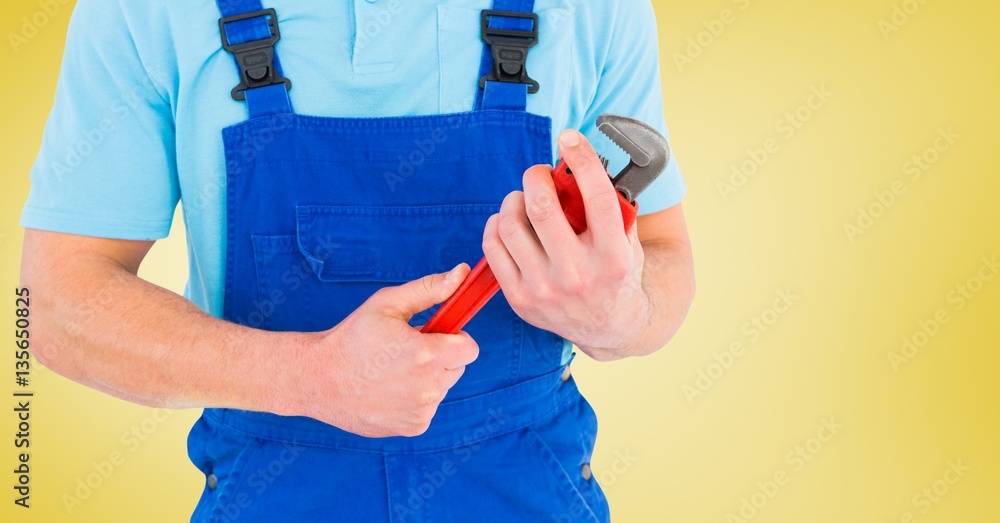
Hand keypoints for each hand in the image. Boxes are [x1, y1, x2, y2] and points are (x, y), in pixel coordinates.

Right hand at [292, 264, 478, 437]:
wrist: (318, 378)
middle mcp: (428, 387)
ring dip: (427, 378)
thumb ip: (429, 289)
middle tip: (406, 351)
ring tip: (392, 371)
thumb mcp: (387, 304)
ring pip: (442, 388)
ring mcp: (421, 411)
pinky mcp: (413, 427)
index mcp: (427, 354)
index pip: (470, 348)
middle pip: (457, 367)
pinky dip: (415, 399)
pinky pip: (428, 407)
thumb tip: (462, 273)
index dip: (455, 338)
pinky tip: (388, 390)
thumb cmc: (351, 337)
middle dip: (440, 357)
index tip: (434, 335)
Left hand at [482, 130, 650, 360]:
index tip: (569, 138)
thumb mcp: (627, 241)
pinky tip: (509, 219)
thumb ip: (612, 206)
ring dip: (514, 199)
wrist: (610, 327)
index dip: (582, 160)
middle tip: (540, 174)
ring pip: (512, 225)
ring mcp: (545, 290)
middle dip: (536, 177)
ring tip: (524, 198)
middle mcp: (578, 276)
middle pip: (543, 207)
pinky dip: (497, 224)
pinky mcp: (520, 299)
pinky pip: (494, 247)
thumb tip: (580, 162)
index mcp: (613, 257)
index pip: (597, 197)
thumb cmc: (617, 273)